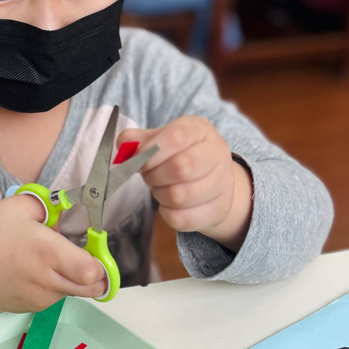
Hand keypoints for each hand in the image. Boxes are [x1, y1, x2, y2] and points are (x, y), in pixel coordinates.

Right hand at [0, 193, 107, 311]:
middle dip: (95, 273)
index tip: (94, 247)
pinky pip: (54, 299)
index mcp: (47, 252)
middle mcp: (46, 280)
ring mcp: (39, 298)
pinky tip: (34, 272)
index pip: (93, 271)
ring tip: (48, 261)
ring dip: (72, 279)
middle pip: (92, 288)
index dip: (100, 260)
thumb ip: (51, 206)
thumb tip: (71, 210)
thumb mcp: (19, 206)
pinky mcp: (30, 308)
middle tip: (83, 256)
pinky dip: (53, 287)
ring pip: (73, 292)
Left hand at [117, 116, 252, 249]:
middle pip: (181, 167)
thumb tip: (124, 145)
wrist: (210, 179)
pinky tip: (169, 204)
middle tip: (149, 176)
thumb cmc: (179, 155)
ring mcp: (223, 182)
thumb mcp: (158, 140)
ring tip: (160, 188)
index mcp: (199, 130)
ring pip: (180, 196)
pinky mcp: (220, 209)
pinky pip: (183, 218)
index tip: (138, 161)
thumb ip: (137, 140)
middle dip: (154, 176)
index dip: (150, 152)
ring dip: (160, 195)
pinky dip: (168, 214)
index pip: (176, 138)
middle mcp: (218, 153)